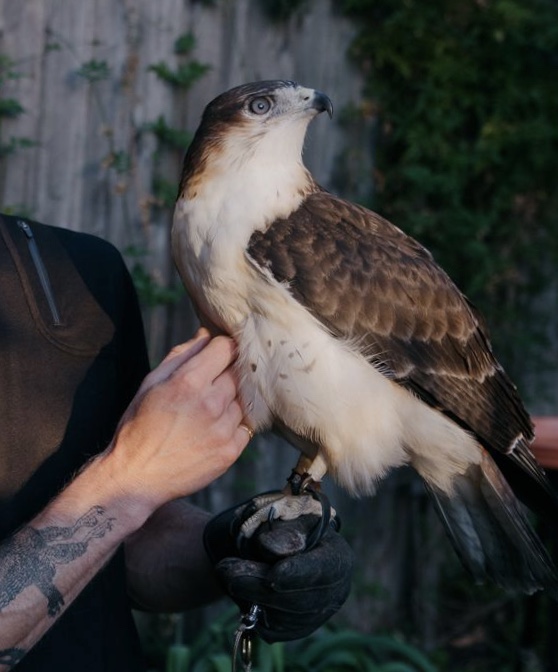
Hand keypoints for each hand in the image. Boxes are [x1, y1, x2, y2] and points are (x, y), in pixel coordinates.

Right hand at [101, 329, 250, 509]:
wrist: (136, 477)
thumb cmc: (138, 426)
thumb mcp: (151, 383)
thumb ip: (181, 355)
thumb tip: (206, 334)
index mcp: (188, 383)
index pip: (225, 348)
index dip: (222, 348)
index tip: (217, 355)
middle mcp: (211, 404)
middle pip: (238, 373)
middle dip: (226, 374)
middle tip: (209, 386)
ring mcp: (223, 430)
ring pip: (243, 400)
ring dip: (231, 401)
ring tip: (206, 413)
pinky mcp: (230, 452)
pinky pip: (245, 427)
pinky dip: (234, 425)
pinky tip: (212, 430)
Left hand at [204, 495, 353, 642]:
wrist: (275, 545)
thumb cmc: (285, 526)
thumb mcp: (286, 517)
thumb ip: (282, 530)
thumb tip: (269, 546)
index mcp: (338, 556)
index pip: (323, 570)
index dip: (298, 574)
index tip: (274, 576)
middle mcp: (335, 591)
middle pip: (300, 599)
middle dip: (260, 586)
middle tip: (227, 571)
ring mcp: (318, 614)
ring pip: (283, 618)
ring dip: (250, 597)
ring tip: (228, 573)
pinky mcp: (296, 629)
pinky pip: (273, 629)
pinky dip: (253, 611)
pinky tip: (243, 589)